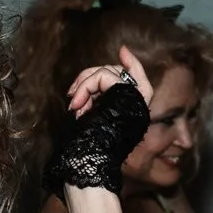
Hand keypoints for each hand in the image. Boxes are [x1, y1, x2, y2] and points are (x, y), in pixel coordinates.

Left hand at [50, 44, 155, 194]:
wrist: (88, 162)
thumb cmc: (86, 149)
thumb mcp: (93, 119)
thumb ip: (97, 100)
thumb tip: (90, 80)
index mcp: (132, 111)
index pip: (140, 81)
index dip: (133, 64)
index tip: (124, 50)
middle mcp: (137, 105)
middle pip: (117, 72)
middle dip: (90, 77)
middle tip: (73, 95)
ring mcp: (133, 99)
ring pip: (108, 72)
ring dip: (85, 84)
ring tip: (75, 106)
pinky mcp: (124, 95)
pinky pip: (103, 77)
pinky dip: (86, 86)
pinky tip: (77, 105)